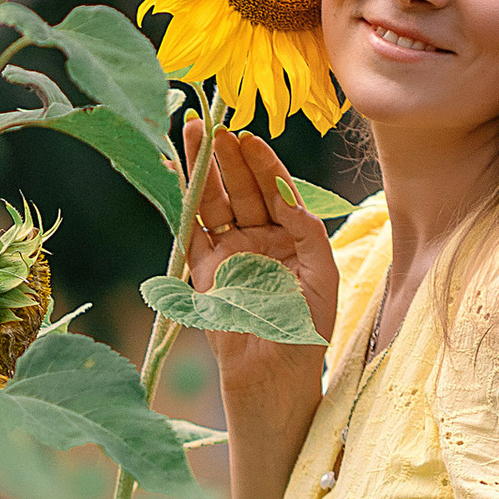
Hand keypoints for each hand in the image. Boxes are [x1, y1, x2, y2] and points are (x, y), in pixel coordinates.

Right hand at [182, 118, 340, 403]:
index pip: (275, 189)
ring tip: (192, 133)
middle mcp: (258, 239)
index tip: (249, 137)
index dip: (263, 163)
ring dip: (202, 169)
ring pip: (213, 202)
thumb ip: (305, 228)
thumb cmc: (307, 328)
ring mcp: (229, 253)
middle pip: (240, 188)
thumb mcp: (321, 271)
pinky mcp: (204, 270)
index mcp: (290, 237)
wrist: (275, 373)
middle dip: (228, 156)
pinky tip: (177, 173)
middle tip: (216, 125)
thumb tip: (285, 190)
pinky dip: (183, 203)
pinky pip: (191, 230)